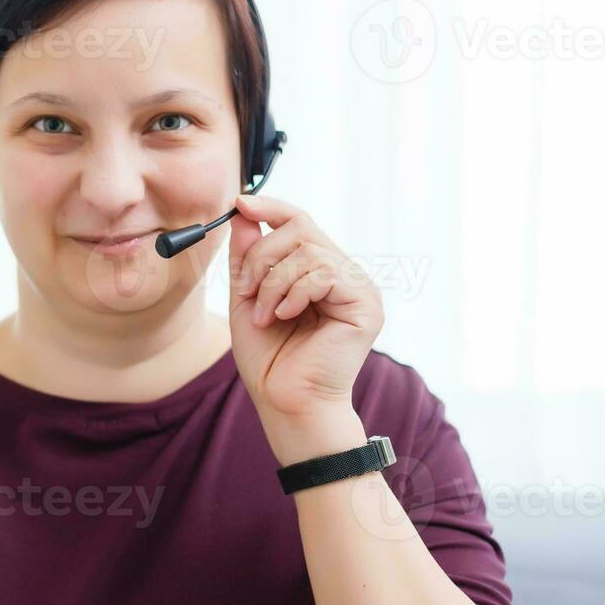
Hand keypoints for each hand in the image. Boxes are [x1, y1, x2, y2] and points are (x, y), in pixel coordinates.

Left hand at [226, 194, 382, 433]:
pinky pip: (326, 273)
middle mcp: (343, 274)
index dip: (270, 207)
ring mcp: (359, 288)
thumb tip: (244, 214)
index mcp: (317, 272)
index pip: (299, 222)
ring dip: (273, 282)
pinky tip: (284, 316)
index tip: (238, 203)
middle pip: (300, 229)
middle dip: (262, 256)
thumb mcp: (246, 298)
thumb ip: (248, 258)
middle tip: (247, 290)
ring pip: (309, 252)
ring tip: (264, 315)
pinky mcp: (366, 304)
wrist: (285, 401)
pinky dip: (294, 292)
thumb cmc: (268, 358)